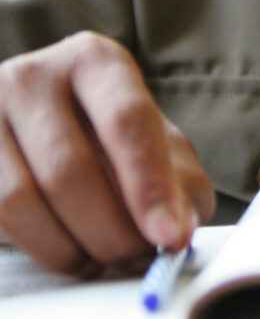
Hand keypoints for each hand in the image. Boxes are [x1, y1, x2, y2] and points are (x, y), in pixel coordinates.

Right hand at [0, 32, 214, 272]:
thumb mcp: (152, 140)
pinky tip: (64, 249)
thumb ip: (178, 179)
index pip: (127, 119)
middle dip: (111, 231)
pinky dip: (38, 249)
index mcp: (95, 60)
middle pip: (70, 169)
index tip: (169, 236)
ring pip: (22, 202)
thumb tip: (178, 227)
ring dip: (70, 249)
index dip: (149, 184)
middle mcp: (35, 76)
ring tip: (100, 258)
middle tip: (135, 258)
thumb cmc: (105, 135)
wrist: (36, 128)